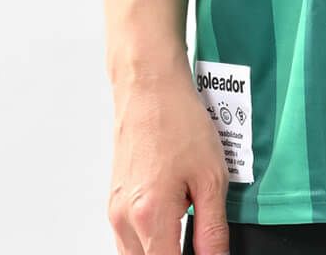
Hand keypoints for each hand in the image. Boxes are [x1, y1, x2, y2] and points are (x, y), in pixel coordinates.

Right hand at [107, 65, 230, 254]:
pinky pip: (129, 238)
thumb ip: (213, 229)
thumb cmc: (179, 121)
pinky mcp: (113, 202)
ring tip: (188, 220)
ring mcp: (114, 212)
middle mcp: (124, 220)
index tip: (207, 253)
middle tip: (199, 236)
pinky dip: (151, 237)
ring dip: (161, 248)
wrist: (149, 88)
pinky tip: (174, 214)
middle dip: (175, 254)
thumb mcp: (212, 177)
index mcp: (150, 216)